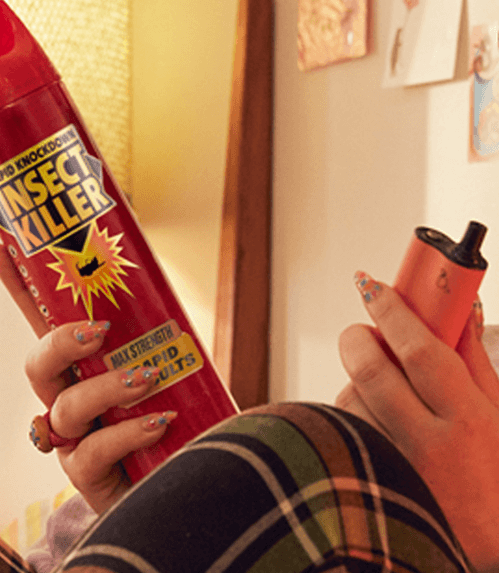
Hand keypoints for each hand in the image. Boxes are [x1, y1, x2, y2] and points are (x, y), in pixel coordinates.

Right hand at [0, 235, 173, 513]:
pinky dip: (126, 432)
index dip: (17, 285)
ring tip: (147, 379)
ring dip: (105, 388)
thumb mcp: (172, 365)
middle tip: (97, 330)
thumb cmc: (179, 419)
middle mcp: (68, 399)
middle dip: (59, 343)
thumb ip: (158, 332)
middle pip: (37, 365)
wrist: (191, 481)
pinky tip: (158, 422)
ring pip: (64, 408)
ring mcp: (74, 438)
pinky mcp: (88, 475)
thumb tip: (161, 279)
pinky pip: (92, 451)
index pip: (42, 320)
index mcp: (83, 366)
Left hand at [336, 273, 498, 571]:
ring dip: (358, 380)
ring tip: (387, 392)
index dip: (392, 308)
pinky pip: (344, 426)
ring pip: (350, 395)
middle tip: (365, 330)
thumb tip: (461, 306)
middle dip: (359, 335)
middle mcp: (425, 441)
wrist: (481, 545)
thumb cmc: (493, 476)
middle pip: (369, 366)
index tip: (371, 284)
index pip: (419, 348)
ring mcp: (389, 462)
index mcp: (467, 419)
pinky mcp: (362, 474)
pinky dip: (353, 413)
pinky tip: (378, 425)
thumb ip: (473, 358)